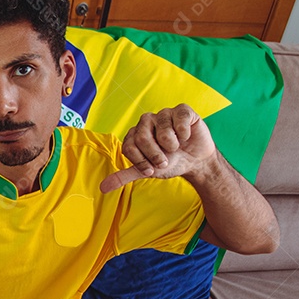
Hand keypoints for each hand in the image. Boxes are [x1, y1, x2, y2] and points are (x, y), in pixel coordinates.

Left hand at [100, 104, 217, 192]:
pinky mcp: (182, 111)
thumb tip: (102, 187)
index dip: (141, 161)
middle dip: (156, 155)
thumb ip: (125, 176)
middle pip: (142, 137)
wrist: (195, 162)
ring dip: (172, 146)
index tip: (151, 169)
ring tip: (177, 147)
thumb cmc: (170, 163)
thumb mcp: (146, 171)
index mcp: (135, 134)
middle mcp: (147, 121)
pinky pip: (180, 120)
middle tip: (165, 160)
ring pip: (163, 131)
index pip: (128, 146)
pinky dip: (184, 134)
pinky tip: (186, 137)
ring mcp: (164, 114)